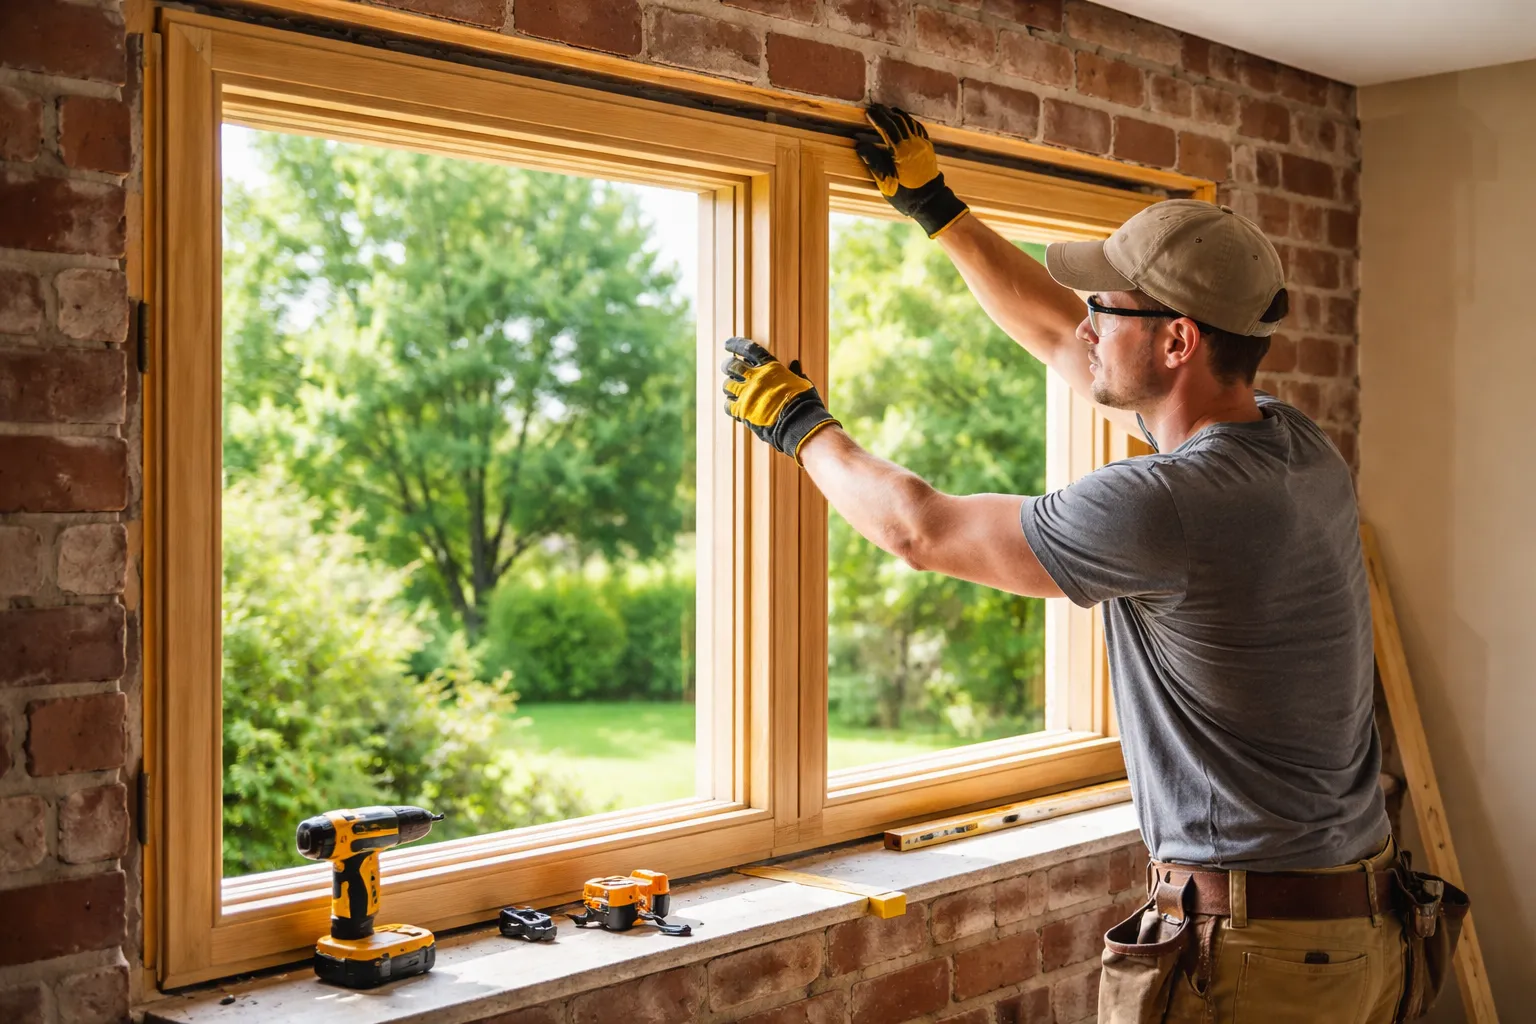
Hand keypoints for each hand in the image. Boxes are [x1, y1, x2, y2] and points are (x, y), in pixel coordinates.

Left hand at [721, 337, 838, 462]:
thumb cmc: (805, 403)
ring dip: (728, 386)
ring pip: (727, 385)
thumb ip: (794, 374)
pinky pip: (727, 405)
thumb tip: (795, 364)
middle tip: (727, 368)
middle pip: (732, 365)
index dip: (736, 345)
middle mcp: (756, 378)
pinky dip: (729, 404)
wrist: (800, 425)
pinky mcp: (742, 412)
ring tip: (731, 389)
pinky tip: (733, 406)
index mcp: (771, 367)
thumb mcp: (802, 383)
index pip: (749, 349)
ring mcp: (747, 395)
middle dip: (728, 366)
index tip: (727, 345)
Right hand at [855, 105, 969, 237]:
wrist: (930, 201)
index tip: (868, 112)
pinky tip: (905, 120)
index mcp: (900, 151)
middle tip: (875, 107)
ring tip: (888, 110)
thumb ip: (874, 162)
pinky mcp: (927, 147)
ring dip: (898, 115)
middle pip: (898, 121)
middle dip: (886, 113)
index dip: (877, 118)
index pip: (887, 128)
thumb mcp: (885, 182)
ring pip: (909, 123)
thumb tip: (861, 146)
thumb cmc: (906, 194)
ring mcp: (922, 144)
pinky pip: (918, 128)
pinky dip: (910, 121)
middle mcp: (913, 143)